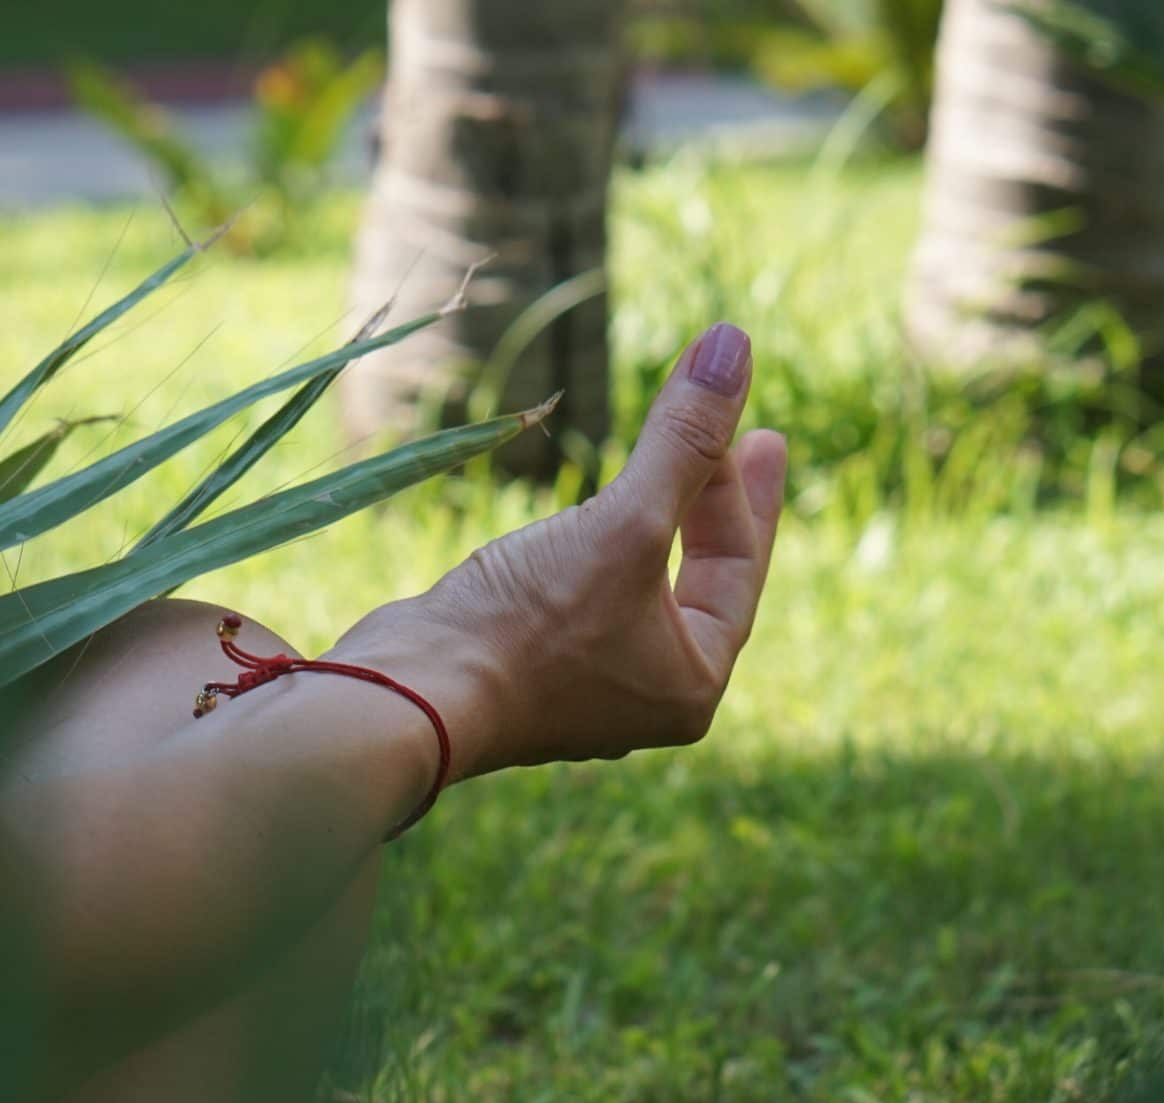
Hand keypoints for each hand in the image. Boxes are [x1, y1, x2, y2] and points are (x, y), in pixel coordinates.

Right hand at [329, 322, 788, 781]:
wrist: (410, 696)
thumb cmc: (528, 625)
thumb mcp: (624, 523)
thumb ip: (682, 439)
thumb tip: (732, 344)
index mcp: (690, 681)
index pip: (737, 568)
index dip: (745, 490)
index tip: (753, 426)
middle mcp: (645, 695)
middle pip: (701, 580)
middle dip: (719, 506)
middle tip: (752, 442)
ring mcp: (585, 687)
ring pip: (642, 587)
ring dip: (659, 522)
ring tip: (675, 470)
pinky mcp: (527, 669)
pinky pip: (589, 596)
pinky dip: (603, 547)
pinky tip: (592, 520)